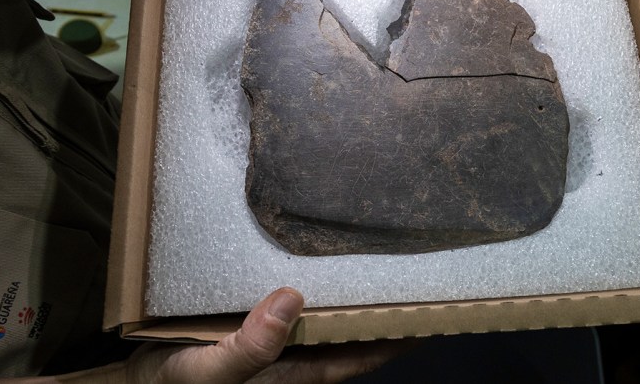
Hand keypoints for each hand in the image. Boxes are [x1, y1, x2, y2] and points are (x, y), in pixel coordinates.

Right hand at [120, 287, 406, 382]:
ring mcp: (279, 351)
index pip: (360, 357)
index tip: (432, 309)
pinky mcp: (259, 336)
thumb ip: (249, 347)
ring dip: (352, 304)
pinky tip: (318, 272)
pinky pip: (300, 316)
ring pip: (328, 327)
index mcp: (294, 375)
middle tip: (411, 275)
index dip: (396, 336)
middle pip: (351, 340)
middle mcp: (294, 363)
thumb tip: (294, 299)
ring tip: (377, 267)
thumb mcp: (207, 371)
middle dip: (382, 315)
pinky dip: (318, 296)